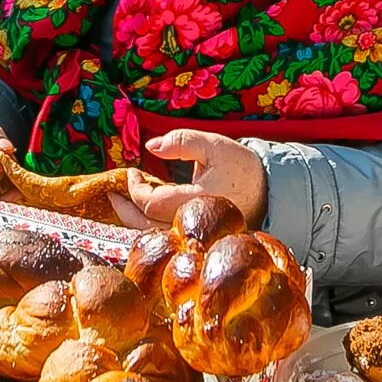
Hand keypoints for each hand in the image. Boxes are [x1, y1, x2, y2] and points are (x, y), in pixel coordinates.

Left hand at [131, 129, 267, 226]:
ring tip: (121, 207)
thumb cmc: (241, 167)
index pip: (152, 203)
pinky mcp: (200, 238)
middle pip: (147, 227)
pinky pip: (168, 238)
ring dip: (134, 222)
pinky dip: (150, 228)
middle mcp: (194, 224)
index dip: (135, 189)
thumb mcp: (212, 145)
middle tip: (111, 196)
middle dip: (125, 211)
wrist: (270, 191)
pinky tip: (143, 216)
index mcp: (196, 201)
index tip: (132, 173)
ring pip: (156, 236)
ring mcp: (197, 235)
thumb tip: (150, 148)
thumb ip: (181, 142)